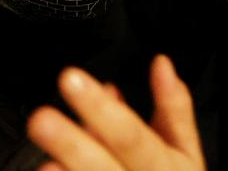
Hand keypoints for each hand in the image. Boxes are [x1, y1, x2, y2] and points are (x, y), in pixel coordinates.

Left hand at [26, 55, 205, 170]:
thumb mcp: (185, 152)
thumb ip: (174, 109)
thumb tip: (162, 66)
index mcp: (161, 167)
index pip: (130, 135)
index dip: (101, 109)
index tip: (72, 80)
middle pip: (101, 165)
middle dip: (71, 142)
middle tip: (41, 119)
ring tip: (44, 164)